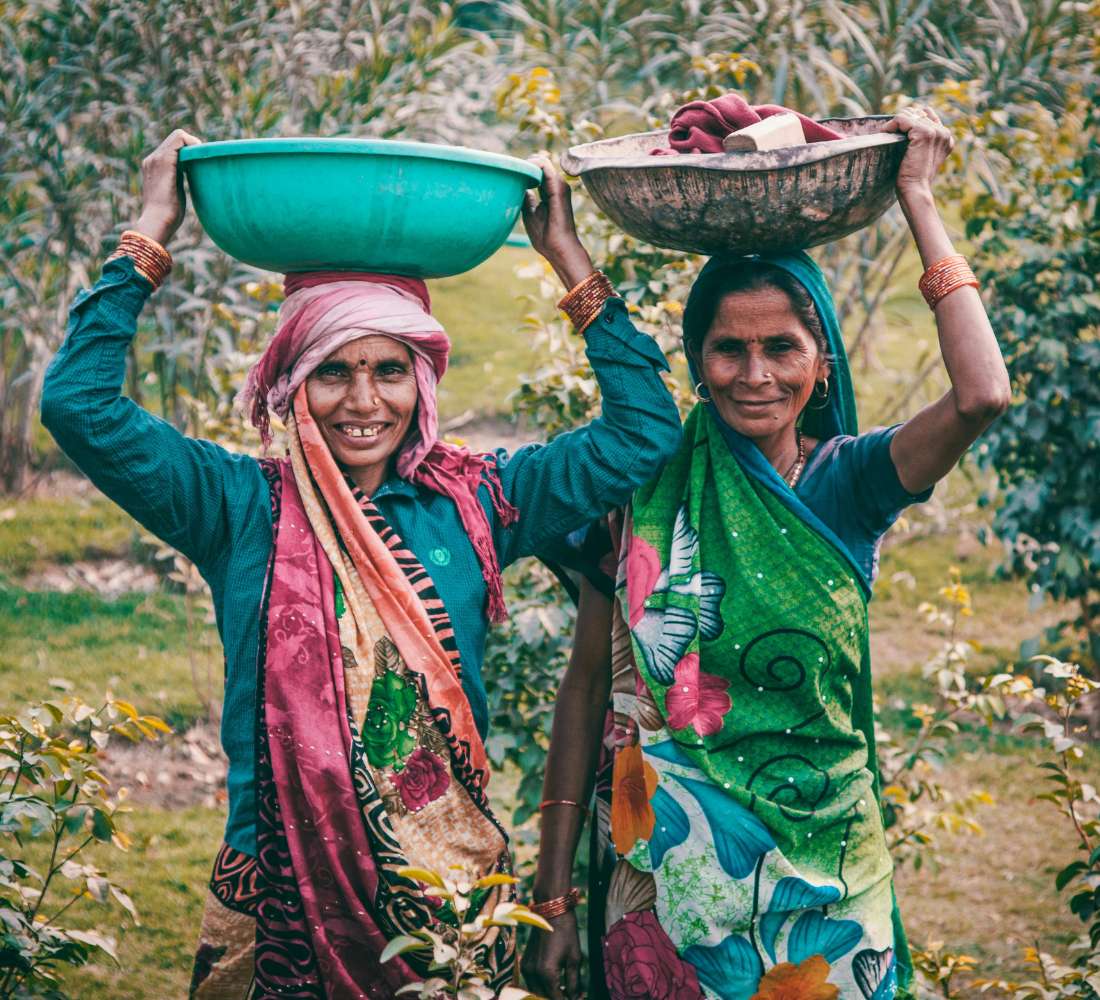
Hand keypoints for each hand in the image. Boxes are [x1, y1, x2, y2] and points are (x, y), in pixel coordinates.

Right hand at [134, 129, 201, 246]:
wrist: (157, 221)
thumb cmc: (168, 214)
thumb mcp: (174, 191)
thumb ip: (178, 180)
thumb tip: (194, 176)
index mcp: (153, 166)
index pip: (172, 147)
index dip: (188, 150)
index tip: (199, 163)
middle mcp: (152, 159)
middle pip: (176, 139)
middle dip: (193, 146)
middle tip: (204, 160)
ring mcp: (156, 158)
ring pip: (178, 136)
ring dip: (194, 144)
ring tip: (203, 159)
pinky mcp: (164, 161)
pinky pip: (180, 140)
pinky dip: (193, 144)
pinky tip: (201, 156)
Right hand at [521, 908, 582, 999]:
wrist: (551, 911)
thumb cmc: (566, 932)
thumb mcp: (574, 959)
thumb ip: (574, 983)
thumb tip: (575, 998)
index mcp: (546, 973)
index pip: (556, 999)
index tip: (577, 999)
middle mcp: (533, 973)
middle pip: (543, 998)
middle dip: (557, 998)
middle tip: (571, 996)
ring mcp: (526, 968)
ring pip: (536, 992)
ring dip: (548, 995)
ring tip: (564, 991)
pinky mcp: (525, 963)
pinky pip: (532, 983)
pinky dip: (542, 987)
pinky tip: (554, 984)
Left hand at [522, 154, 593, 290]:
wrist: (558, 249)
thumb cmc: (546, 237)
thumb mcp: (530, 213)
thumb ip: (526, 199)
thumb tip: (519, 187)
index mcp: (550, 191)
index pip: (537, 171)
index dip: (523, 170)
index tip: (510, 176)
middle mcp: (556, 185)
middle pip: (539, 164)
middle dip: (522, 165)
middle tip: (509, 173)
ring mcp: (559, 185)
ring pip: (541, 162)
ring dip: (526, 164)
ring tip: (513, 172)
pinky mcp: (558, 188)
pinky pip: (544, 166)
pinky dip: (532, 165)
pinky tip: (521, 172)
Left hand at [883, 104, 954, 202]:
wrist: (915, 190)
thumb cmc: (913, 178)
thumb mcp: (919, 157)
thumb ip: (919, 142)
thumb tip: (903, 129)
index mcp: (946, 137)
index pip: (927, 115)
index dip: (910, 120)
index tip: (896, 131)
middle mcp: (944, 132)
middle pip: (917, 112)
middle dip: (901, 121)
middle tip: (888, 133)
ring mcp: (936, 131)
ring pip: (910, 114)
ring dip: (895, 123)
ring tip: (886, 134)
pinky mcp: (925, 133)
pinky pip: (903, 118)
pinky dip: (891, 124)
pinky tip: (885, 133)